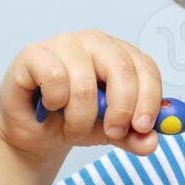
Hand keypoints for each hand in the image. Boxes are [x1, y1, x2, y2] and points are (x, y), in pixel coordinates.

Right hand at [0, 29, 163, 158]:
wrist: (33, 131)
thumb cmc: (74, 120)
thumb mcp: (110, 132)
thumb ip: (134, 135)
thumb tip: (151, 141)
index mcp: (121, 54)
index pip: (146, 68)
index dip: (149, 99)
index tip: (143, 127)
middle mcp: (96, 42)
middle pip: (122, 70)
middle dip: (121, 109)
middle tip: (112, 132)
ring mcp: (64, 44)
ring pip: (85, 84)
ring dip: (81, 118)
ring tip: (74, 127)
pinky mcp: (34, 53)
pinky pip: (54, 78)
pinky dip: (55, 102)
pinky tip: (51, 106)